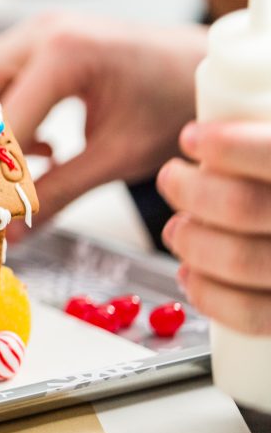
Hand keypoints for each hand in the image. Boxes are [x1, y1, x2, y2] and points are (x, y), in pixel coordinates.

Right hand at [0, 15, 205, 237]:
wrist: (205, 67)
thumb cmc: (174, 103)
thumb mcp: (117, 156)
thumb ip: (60, 192)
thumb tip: (13, 233)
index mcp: (63, 54)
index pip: (0, 119)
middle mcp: (40, 32)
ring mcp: (38, 31)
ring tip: (16, 166)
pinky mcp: (40, 40)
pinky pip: (0, 78)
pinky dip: (4, 115)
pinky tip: (41, 146)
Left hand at [158, 122, 270, 333]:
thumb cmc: (269, 184)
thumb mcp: (267, 138)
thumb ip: (252, 139)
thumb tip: (208, 119)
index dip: (226, 145)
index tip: (192, 138)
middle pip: (242, 206)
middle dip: (190, 191)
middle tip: (172, 178)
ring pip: (239, 259)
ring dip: (190, 239)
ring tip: (179, 226)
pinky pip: (250, 313)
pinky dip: (206, 292)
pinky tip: (191, 272)